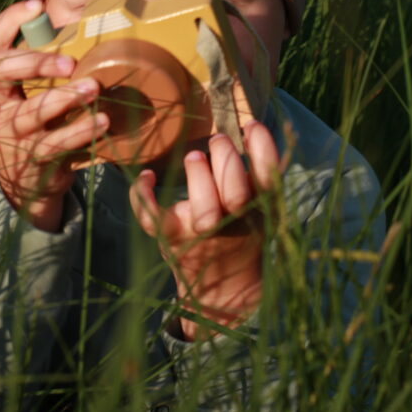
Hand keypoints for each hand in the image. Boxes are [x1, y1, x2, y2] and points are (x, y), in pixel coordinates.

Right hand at [0, 0, 109, 231]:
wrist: (28, 183)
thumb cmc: (40, 126)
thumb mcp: (35, 96)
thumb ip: (50, 70)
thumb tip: (90, 28)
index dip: (9, 23)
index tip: (37, 6)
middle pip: (1, 74)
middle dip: (35, 62)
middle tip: (69, 62)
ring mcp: (12, 135)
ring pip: (31, 113)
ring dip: (64, 98)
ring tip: (94, 87)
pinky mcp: (32, 161)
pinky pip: (55, 145)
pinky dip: (81, 131)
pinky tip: (102, 121)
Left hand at [130, 120, 279, 339]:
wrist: (226, 288)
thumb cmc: (242, 232)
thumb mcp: (261, 207)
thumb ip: (258, 174)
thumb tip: (248, 127)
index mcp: (259, 210)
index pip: (269, 180)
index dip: (262, 150)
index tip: (250, 124)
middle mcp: (233, 224)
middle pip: (236, 195)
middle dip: (226, 161)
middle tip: (219, 138)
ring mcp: (201, 234)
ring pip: (204, 211)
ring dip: (199, 177)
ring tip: (194, 155)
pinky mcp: (172, 238)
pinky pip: (152, 219)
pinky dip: (143, 195)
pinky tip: (147, 176)